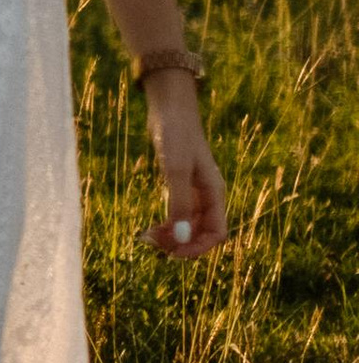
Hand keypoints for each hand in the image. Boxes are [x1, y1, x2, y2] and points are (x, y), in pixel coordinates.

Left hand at [144, 74, 224, 257]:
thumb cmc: (176, 135)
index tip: (173, 253)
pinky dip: (166, 224)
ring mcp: (194, 191)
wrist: (169, 109)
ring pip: (187, 226)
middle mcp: (208, 196)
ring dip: (171, 235)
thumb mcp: (175, 170)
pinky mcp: (180, 185)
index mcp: (215, 193)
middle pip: (201, 233)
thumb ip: (179, 203)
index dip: (198, 247)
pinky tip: (149, 227)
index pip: (217, 234)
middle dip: (180, 242)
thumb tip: (181, 238)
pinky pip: (177, 215)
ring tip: (146, 236)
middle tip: (151, 243)